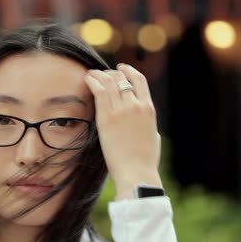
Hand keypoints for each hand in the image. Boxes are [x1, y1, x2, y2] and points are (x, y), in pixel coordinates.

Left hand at [84, 63, 161, 199]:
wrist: (137, 173)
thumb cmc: (145, 161)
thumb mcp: (153, 138)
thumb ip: (149, 126)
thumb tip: (148, 125)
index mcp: (149, 109)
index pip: (139, 80)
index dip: (129, 71)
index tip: (121, 68)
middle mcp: (136, 105)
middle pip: (121, 78)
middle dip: (110, 73)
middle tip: (101, 75)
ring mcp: (121, 110)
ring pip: (109, 81)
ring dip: (98, 75)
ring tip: (91, 74)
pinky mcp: (107, 118)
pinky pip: (99, 91)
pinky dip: (92, 81)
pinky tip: (87, 79)